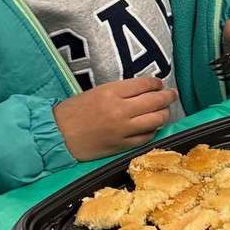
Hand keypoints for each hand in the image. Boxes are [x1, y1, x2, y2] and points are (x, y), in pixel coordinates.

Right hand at [54, 77, 177, 160]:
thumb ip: (120, 91)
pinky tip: (153, 127)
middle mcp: (120, 110)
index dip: (156, 83)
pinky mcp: (122, 145)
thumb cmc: (73, 111)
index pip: (144, 84)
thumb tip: (144, 90)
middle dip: (168, 97)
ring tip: (165, 111)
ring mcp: (123, 129)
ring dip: (164, 114)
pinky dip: (153, 130)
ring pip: (156, 120)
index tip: (160, 84)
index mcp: (111, 92)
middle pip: (155, 101)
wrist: (56, 135)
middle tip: (172, 95)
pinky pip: (146, 137)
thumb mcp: (96, 92)